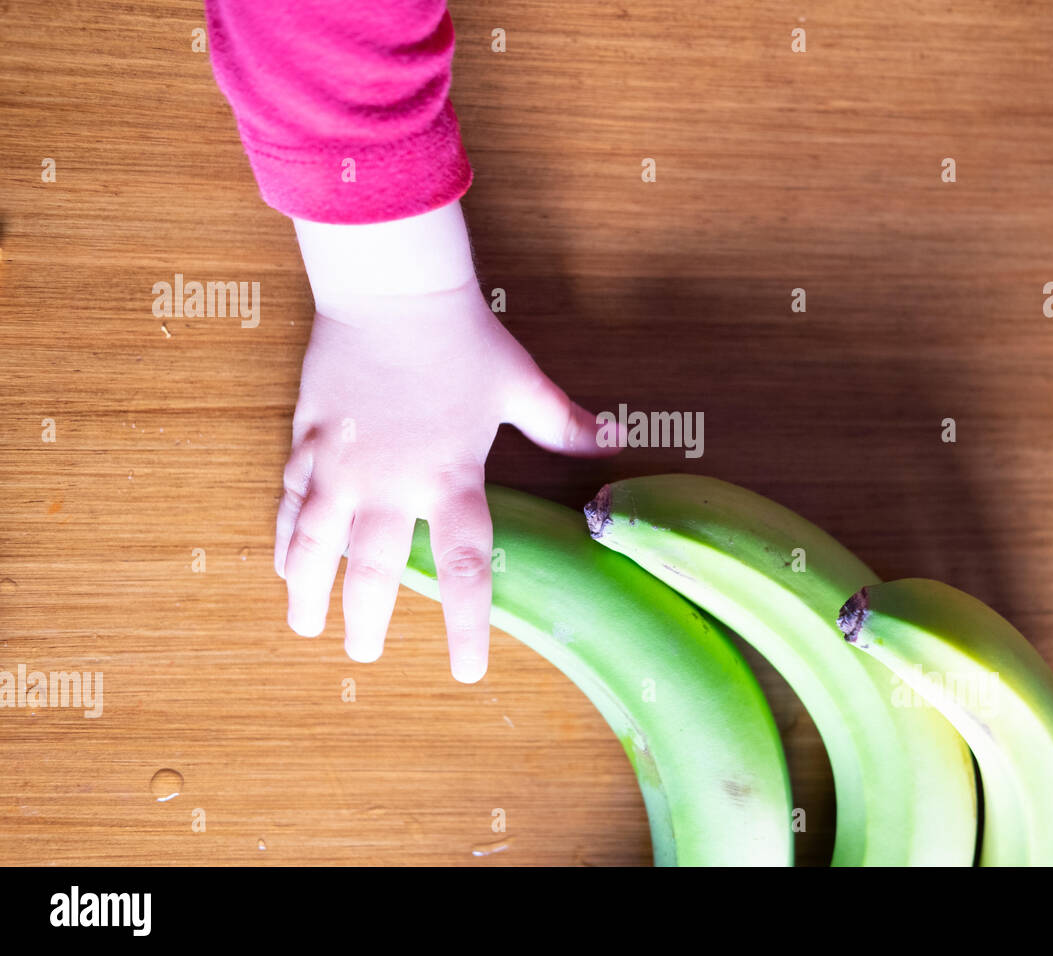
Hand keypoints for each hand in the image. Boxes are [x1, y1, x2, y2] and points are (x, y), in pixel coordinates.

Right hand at [276, 203, 614, 680]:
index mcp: (451, 478)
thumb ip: (565, 423)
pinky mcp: (307, 442)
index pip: (466, 570)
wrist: (391, 288)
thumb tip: (619, 438)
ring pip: (315, 547)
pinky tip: (282, 562)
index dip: (467, 628)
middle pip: (375, 573)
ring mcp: (341, 466)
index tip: (466, 673)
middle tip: (367, 653)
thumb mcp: (521, 384)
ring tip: (304, 625)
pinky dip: (284, 537)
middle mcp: (391, 484)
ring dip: (308, 593)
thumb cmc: (462, 337)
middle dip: (369, 622)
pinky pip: (289, 501)